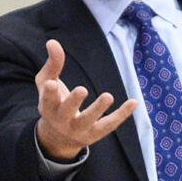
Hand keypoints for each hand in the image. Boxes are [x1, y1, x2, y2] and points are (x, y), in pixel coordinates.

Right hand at [35, 40, 137, 160]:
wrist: (59, 138)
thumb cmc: (54, 103)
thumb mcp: (48, 84)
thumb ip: (52, 64)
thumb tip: (52, 42)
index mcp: (48, 108)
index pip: (47, 101)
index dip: (49, 94)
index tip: (52, 84)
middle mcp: (62, 121)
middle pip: (67, 112)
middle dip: (73, 102)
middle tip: (82, 90)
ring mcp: (79, 129)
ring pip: (88, 121)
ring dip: (98, 109)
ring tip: (108, 96)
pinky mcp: (95, 134)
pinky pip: (109, 124)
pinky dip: (122, 114)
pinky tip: (134, 102)